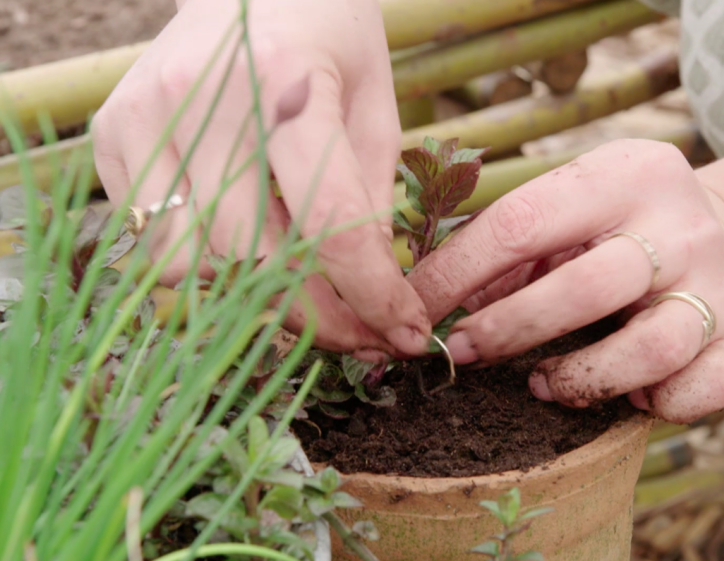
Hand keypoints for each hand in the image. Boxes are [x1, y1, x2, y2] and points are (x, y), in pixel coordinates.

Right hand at [91, 0, 431, 356]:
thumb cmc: (329, 40)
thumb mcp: (375, 107)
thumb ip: (371, 199)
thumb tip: (373, 298)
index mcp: (286, 83)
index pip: (330, 225)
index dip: (374, 298)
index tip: (406, 335)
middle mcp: (203, 100)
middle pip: (252, 259)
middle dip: (316, 317)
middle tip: (360, 333)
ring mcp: (145, 117)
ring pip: (188, 265)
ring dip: (252, 296)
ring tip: (301, 286)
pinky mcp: (114, 133)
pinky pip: (151, 238)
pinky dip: (203, 262)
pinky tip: (245, 241)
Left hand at [406, 139, 723, 422]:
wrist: (723, 238)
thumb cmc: (613, 231)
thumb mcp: (564, 214)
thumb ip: (501, 249)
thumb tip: (418, 302)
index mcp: (624, 174)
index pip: (522, 222)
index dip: (456, 275)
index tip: (413, 312)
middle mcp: (679, 225)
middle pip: (588, 286)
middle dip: (509, 328)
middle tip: (462, 353)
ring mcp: (714, 285)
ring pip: (653, 346)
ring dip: (584, 377)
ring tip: (545, 384)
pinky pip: (705, 389)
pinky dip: (660, 405)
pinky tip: (631, 397)